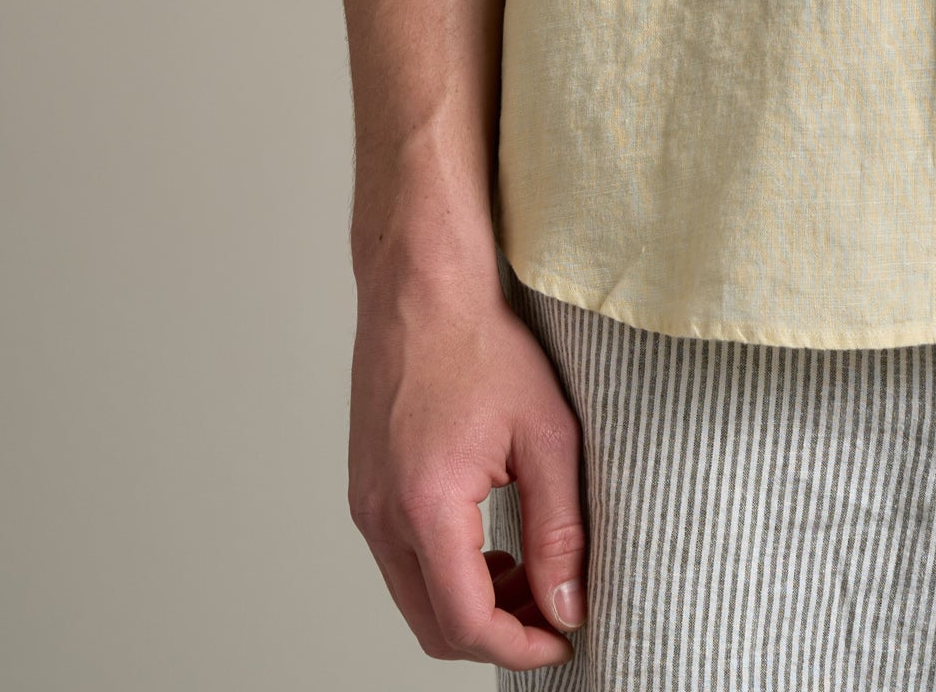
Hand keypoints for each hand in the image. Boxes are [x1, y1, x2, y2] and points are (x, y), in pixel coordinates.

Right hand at [348, 256, 587, 665]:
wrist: (422, 287)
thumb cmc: (482, 343)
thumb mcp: (547, 434)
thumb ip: (560, 529)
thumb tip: (569, 606)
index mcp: (425, 507)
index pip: (465, 622)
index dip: (520, 647)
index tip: (565, 639)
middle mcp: (381, 517)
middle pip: (433, 627)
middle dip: (498, 635)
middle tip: (554, 612)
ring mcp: (366, 505)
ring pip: (416, 599)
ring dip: (472, 606)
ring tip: (532, 576)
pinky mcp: (366, 490)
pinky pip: (403, 563)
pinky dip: (448, 574)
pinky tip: (494, 546)